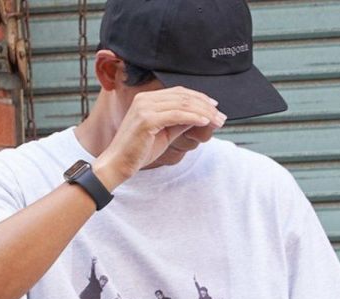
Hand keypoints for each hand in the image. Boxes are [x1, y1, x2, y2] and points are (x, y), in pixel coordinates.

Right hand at [95, 87, 225, 187]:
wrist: (117, 164)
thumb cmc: (138, 152)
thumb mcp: (163, 134)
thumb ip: (178, 123)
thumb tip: (199, 117)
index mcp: (147, 99)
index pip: (178, 93)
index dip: (198, 98)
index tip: (214, 107)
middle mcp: (145, 99)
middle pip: (183, 96)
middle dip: (205, 105)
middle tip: (221, 115)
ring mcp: (145, 107)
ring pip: (182, 104)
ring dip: (203, 112)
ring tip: (217, 120)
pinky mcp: (147, 119)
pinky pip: (176, 115)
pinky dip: (193, 117)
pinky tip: (205, 122)